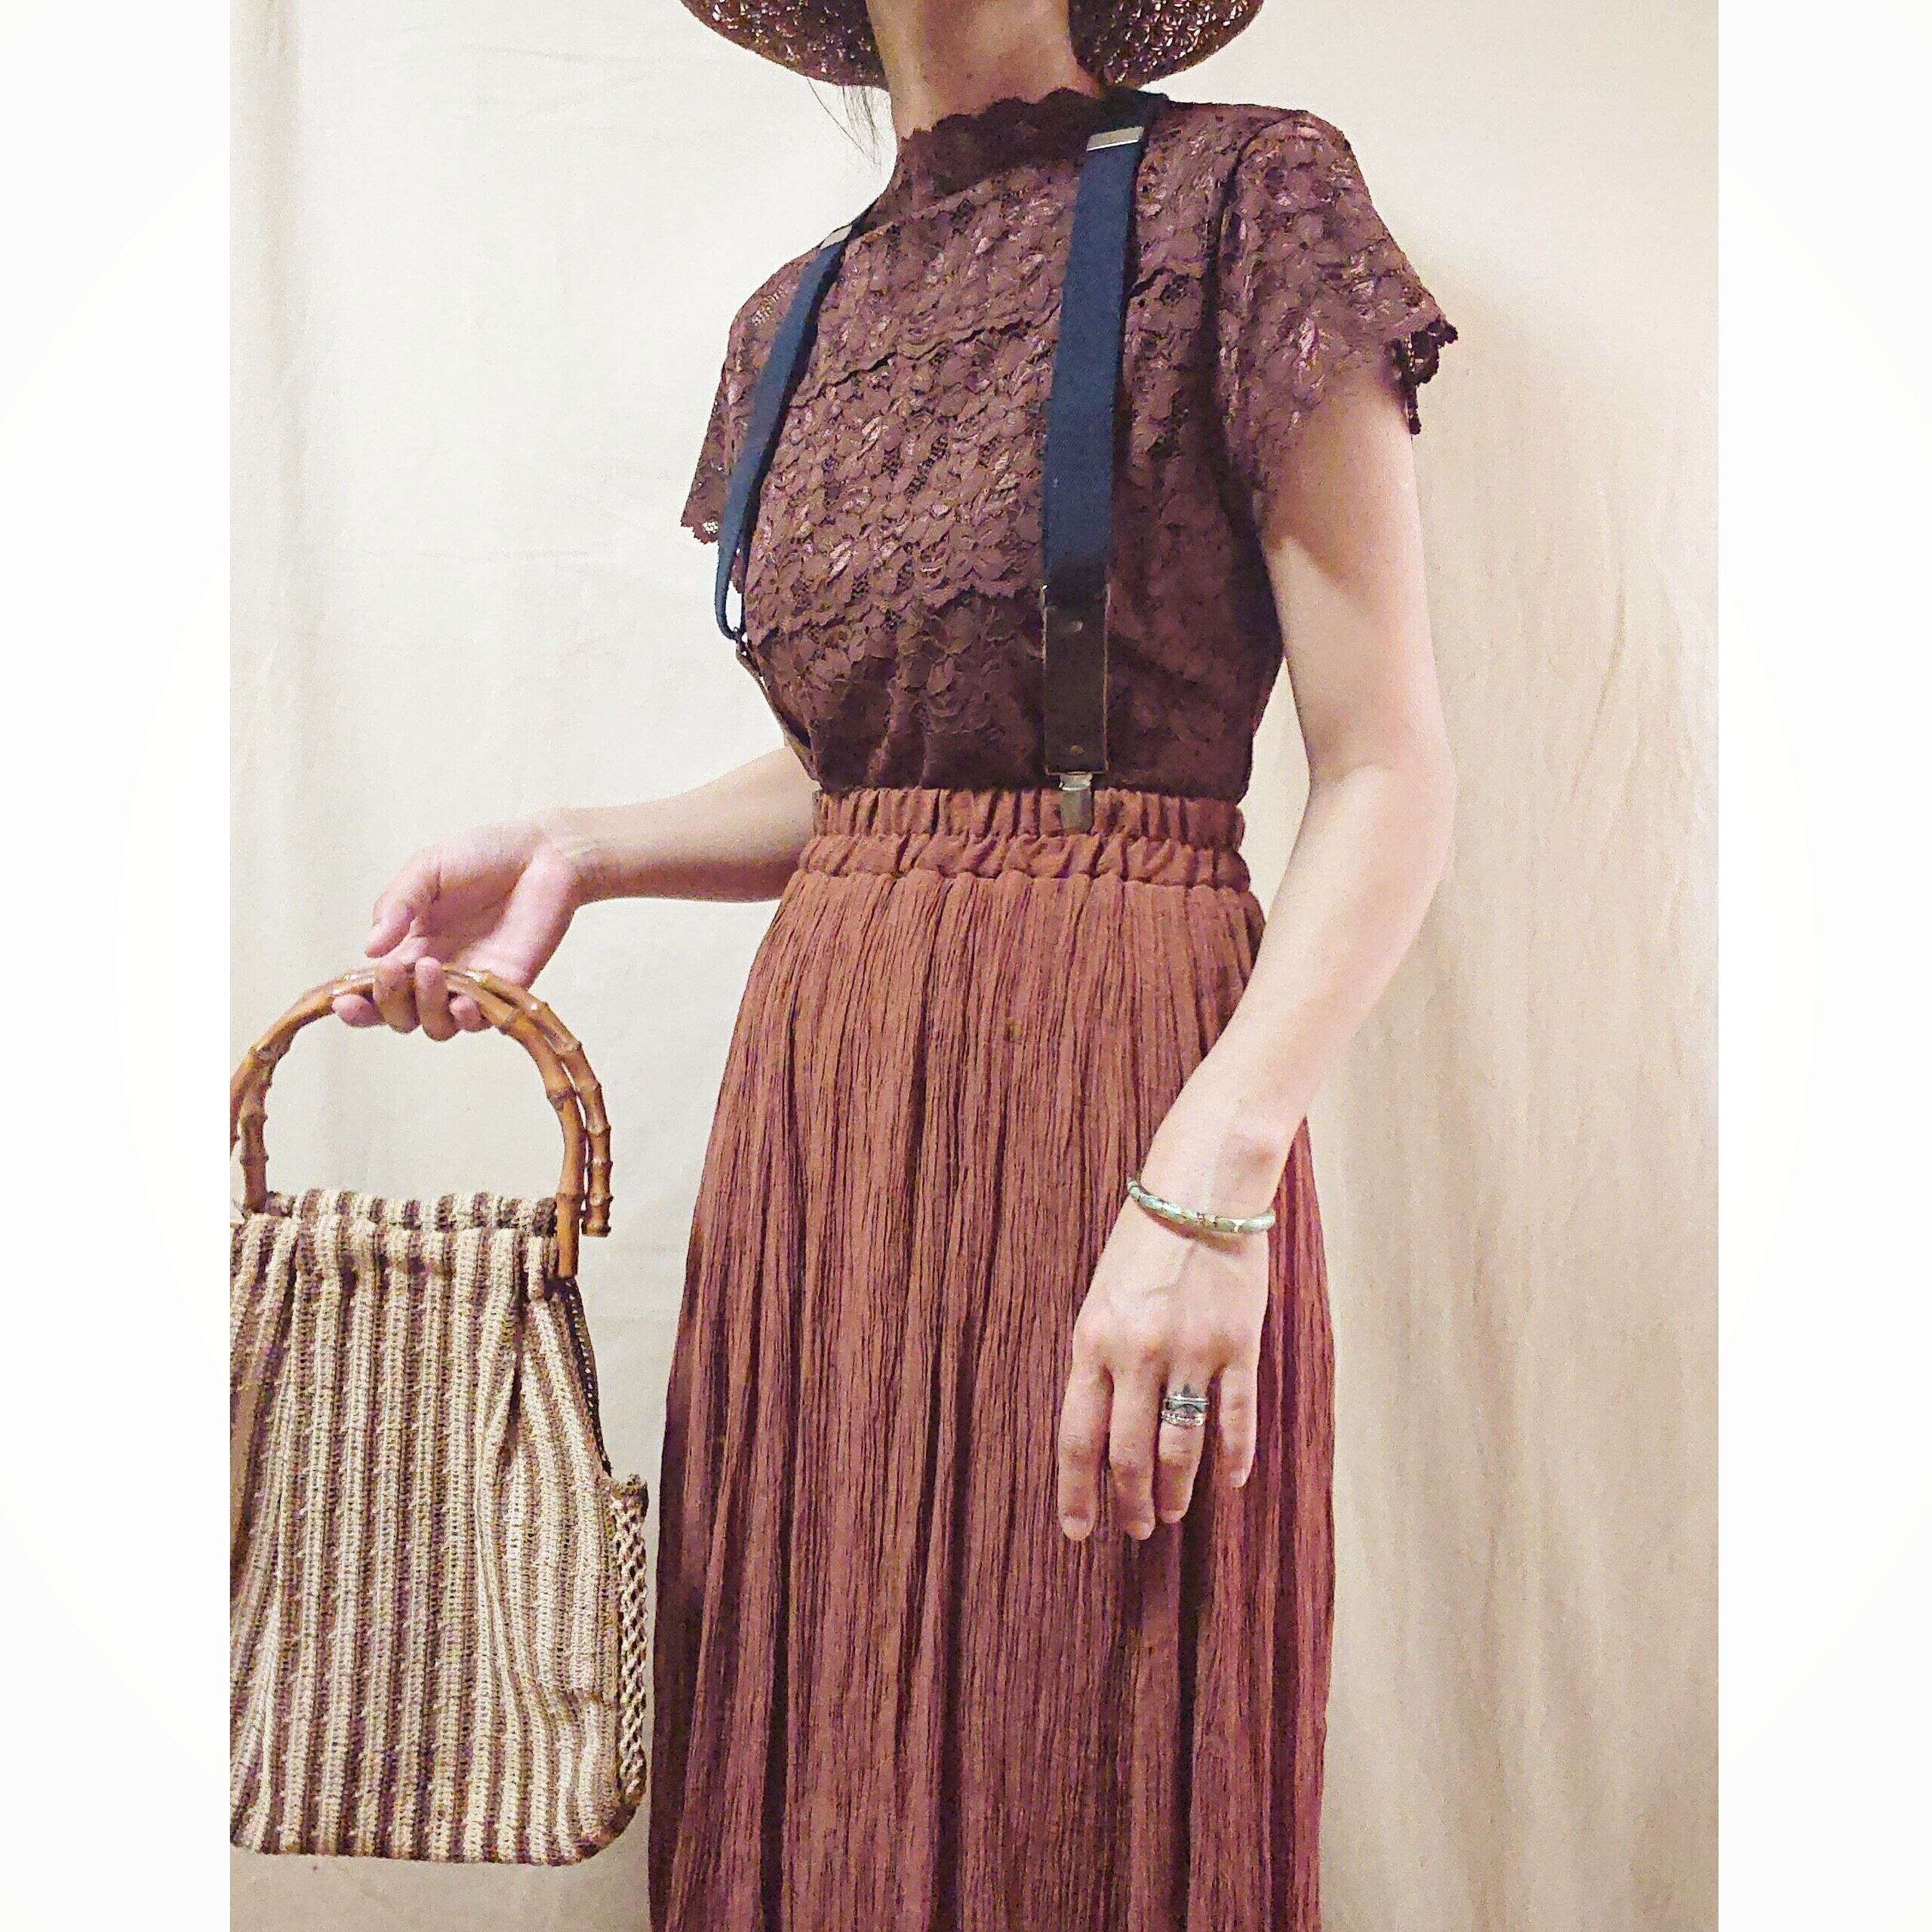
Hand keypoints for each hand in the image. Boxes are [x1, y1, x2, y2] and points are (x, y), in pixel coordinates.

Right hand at [333, 819, 584, 1038]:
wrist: (542, 855)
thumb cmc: (482, 856)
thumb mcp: (427, 870)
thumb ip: (397, 906)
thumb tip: (369, 949)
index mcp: (409, 947)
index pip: (375, 989)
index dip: (357, 1003)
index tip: (343, 1000)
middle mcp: (436, 974)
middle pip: (400, 1015)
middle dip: (389, 1002)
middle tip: (397, 968)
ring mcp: (471, 986)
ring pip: (436, 1026)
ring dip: (426, 1007)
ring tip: (432, 969)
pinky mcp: (507, 990)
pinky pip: (482, 1022)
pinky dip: (467, 1018)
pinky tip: (464, 1001)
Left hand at [1055, 1147, 1275, 1541]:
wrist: (1200, 1191)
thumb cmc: (1144, 1243)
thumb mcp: (1101, 1300)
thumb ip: (1098, 1361)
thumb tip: (1098, 1429)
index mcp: (1093, 1342)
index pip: (1077, 1436)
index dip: (1076, 1492)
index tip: (1078, 1530)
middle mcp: (1138, 1354)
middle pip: (1129, 1453)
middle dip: (1129, 1501)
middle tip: (1135, 1529)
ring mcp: (1191, 1352)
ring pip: (1181, 1446)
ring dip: (1175, 1489)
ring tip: (1170, 1513)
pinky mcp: (1238, 1346)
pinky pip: (1234, 1418)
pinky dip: (1232, 1458)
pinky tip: (1229, 1482)